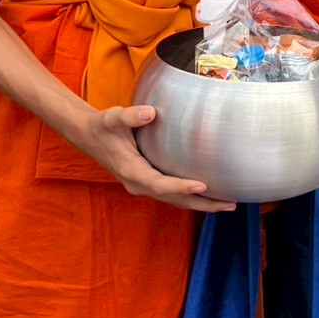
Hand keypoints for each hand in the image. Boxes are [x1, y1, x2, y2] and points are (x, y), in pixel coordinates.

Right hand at [68, 104, 235, 212]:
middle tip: (228, 204)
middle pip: (174, 200)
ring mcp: (144, 185)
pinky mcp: (149, 182)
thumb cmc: (103, 126)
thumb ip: (130, 116)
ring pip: (176, 200)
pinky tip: (211, 193)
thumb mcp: (112, 118)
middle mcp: (138, 184)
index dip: (180, 187)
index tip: (202, 186)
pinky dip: (192, 197)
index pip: (160, 184)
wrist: (89, 136)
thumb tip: (150, 113)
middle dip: (201, 204)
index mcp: (132, 171)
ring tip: (227, 203)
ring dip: (201, 204)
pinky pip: (173, 194)